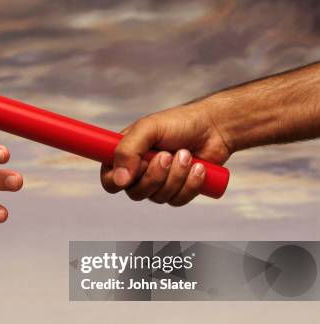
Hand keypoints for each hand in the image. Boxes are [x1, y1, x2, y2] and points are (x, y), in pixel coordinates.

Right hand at [100, 100, 231, 205]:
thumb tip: (120, 180)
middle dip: (155, 175)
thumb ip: (127, 150)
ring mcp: (158, 184)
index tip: (140, 164)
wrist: (214, 127)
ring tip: (187, 154)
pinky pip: (177, 200)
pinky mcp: (177, 191)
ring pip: (158, 197)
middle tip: (168, 155)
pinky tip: (199, 167)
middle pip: (135, 193)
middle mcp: (138, 173)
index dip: (120, 180)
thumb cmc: (179, 123)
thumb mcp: (148, 128)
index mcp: (125, 156)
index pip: (109, 181)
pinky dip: (190, 184)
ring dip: (176, 176)